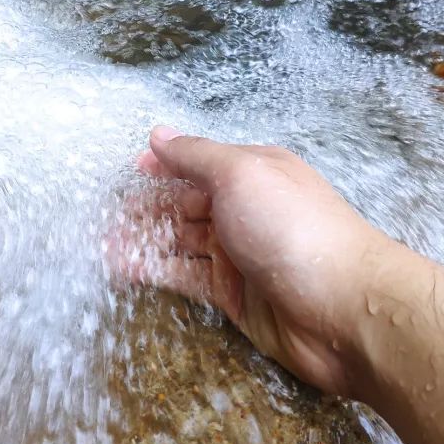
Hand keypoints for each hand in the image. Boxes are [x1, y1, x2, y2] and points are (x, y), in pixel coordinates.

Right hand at [128, 126, 402, 397]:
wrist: (345, 310)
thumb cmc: (294, 229)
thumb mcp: (241, 175)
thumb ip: (196, 156)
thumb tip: (159, 133)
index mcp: (253, 173)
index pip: (199, 162)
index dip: (163, 164)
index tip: (129, 171)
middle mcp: (245, 209)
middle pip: (185, 203)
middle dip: (145, 206)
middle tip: (101, 214)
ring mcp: (239, 254)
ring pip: (180, 241)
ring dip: (142, 239)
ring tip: (99, 242)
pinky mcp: (233, 296)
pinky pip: (185, 276)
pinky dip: (153, 270)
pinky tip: (121, 268)